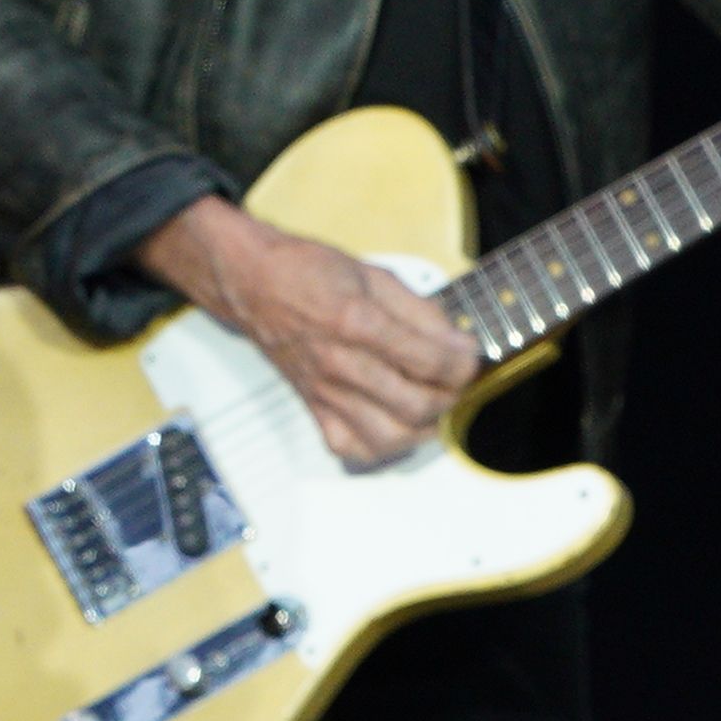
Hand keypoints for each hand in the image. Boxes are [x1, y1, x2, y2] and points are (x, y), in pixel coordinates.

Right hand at [145, 195, 472, 468]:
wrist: (251, 282)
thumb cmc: (307, 272)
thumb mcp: (373, 275)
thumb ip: (420, 312)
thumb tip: (457, 343)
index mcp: (356, 321)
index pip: (430, 360)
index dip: (464, 362)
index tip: (469, 354)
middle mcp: (339, 363)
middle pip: (416, 404)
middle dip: (451, 395)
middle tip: (455, 379)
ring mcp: (324, 391)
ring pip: (388, 436)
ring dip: (422, 427)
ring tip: (430, 405)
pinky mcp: (312, 407)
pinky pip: (349, 448)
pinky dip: (379, 447)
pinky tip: (391, 423)